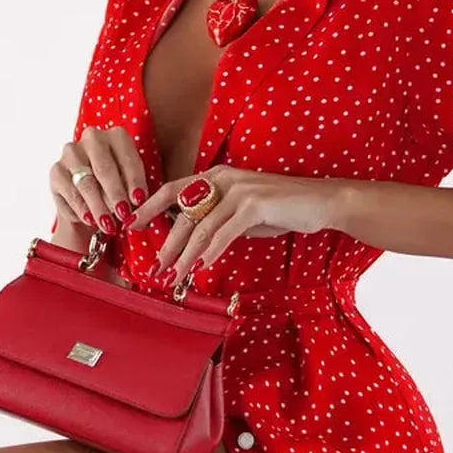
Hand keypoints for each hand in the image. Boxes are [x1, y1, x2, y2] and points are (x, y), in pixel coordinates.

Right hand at [49, 126, 148, 236]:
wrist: (91, 199)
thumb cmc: (119, 188)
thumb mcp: (132, 187)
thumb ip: (136, 193)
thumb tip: (138, 207)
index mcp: (117, 136)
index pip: (127, 158)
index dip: (134, 181)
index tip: (139, 200)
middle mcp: (93, 138)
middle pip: (104, 168)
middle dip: (115, 194)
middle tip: (124, 214)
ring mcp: (71, 153)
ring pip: (86, 183)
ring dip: (99, 206)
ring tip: (109, 225)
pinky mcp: (56, 171)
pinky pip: (69, 193)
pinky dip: (81, 209)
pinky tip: (90, 220)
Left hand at [130, 166, 338, 286]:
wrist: (320, 201)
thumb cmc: (282, 209)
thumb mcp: (243, 212)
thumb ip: (219, 219)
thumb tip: (193, 239)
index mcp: (216, 176)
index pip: (173, 190)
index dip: (150, 207)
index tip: (132, 226)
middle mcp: (222, 178)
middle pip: (183, 214)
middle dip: (167, 245)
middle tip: (155, 269)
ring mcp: (238, 190)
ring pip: (200, 227)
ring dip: (185, 256)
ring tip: (175, 276)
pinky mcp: (254, 204)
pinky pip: (224, 232)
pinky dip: (211, 251)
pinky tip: (201, 267)